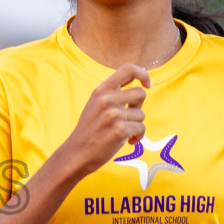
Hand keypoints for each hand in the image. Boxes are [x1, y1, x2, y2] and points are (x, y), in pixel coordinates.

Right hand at [59, 62, 149, 179]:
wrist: (76, 154)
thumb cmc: (90, 131)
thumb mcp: (95, 105)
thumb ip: (112, 94)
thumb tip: (140, 86)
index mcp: (100, 90)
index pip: (128, 69)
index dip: (143, 74)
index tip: (147, 84)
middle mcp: (106, 99)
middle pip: (140, 93)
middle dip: (139, 107)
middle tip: (129, 117)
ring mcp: (112, 114)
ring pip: (141, 114)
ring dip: (137, 125)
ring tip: (125, 133)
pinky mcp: (119, 130)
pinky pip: (141, 128)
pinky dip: (138, 136)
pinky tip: (128, 142)